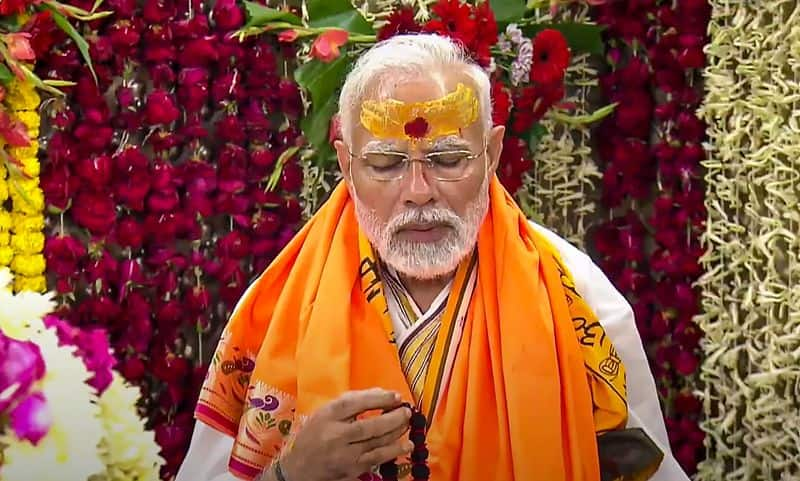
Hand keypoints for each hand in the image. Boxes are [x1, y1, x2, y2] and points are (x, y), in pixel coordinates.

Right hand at [280, 388, 412, 480]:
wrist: (299, 468)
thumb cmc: (315, 434)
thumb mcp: (325, 412)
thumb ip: (350, 401)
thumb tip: (382, 393)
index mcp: (327, 416)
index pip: (354, 403)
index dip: (377, 398)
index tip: (395, 396)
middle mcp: (335, 435)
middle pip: (368, 426)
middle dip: (392, 418)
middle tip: (406, 411)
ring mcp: (344, 454)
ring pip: (376, 443)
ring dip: (396, 432)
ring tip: (408, 424)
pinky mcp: (352, 469)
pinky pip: (377, 458)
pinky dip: (394, 450)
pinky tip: (406, 444)